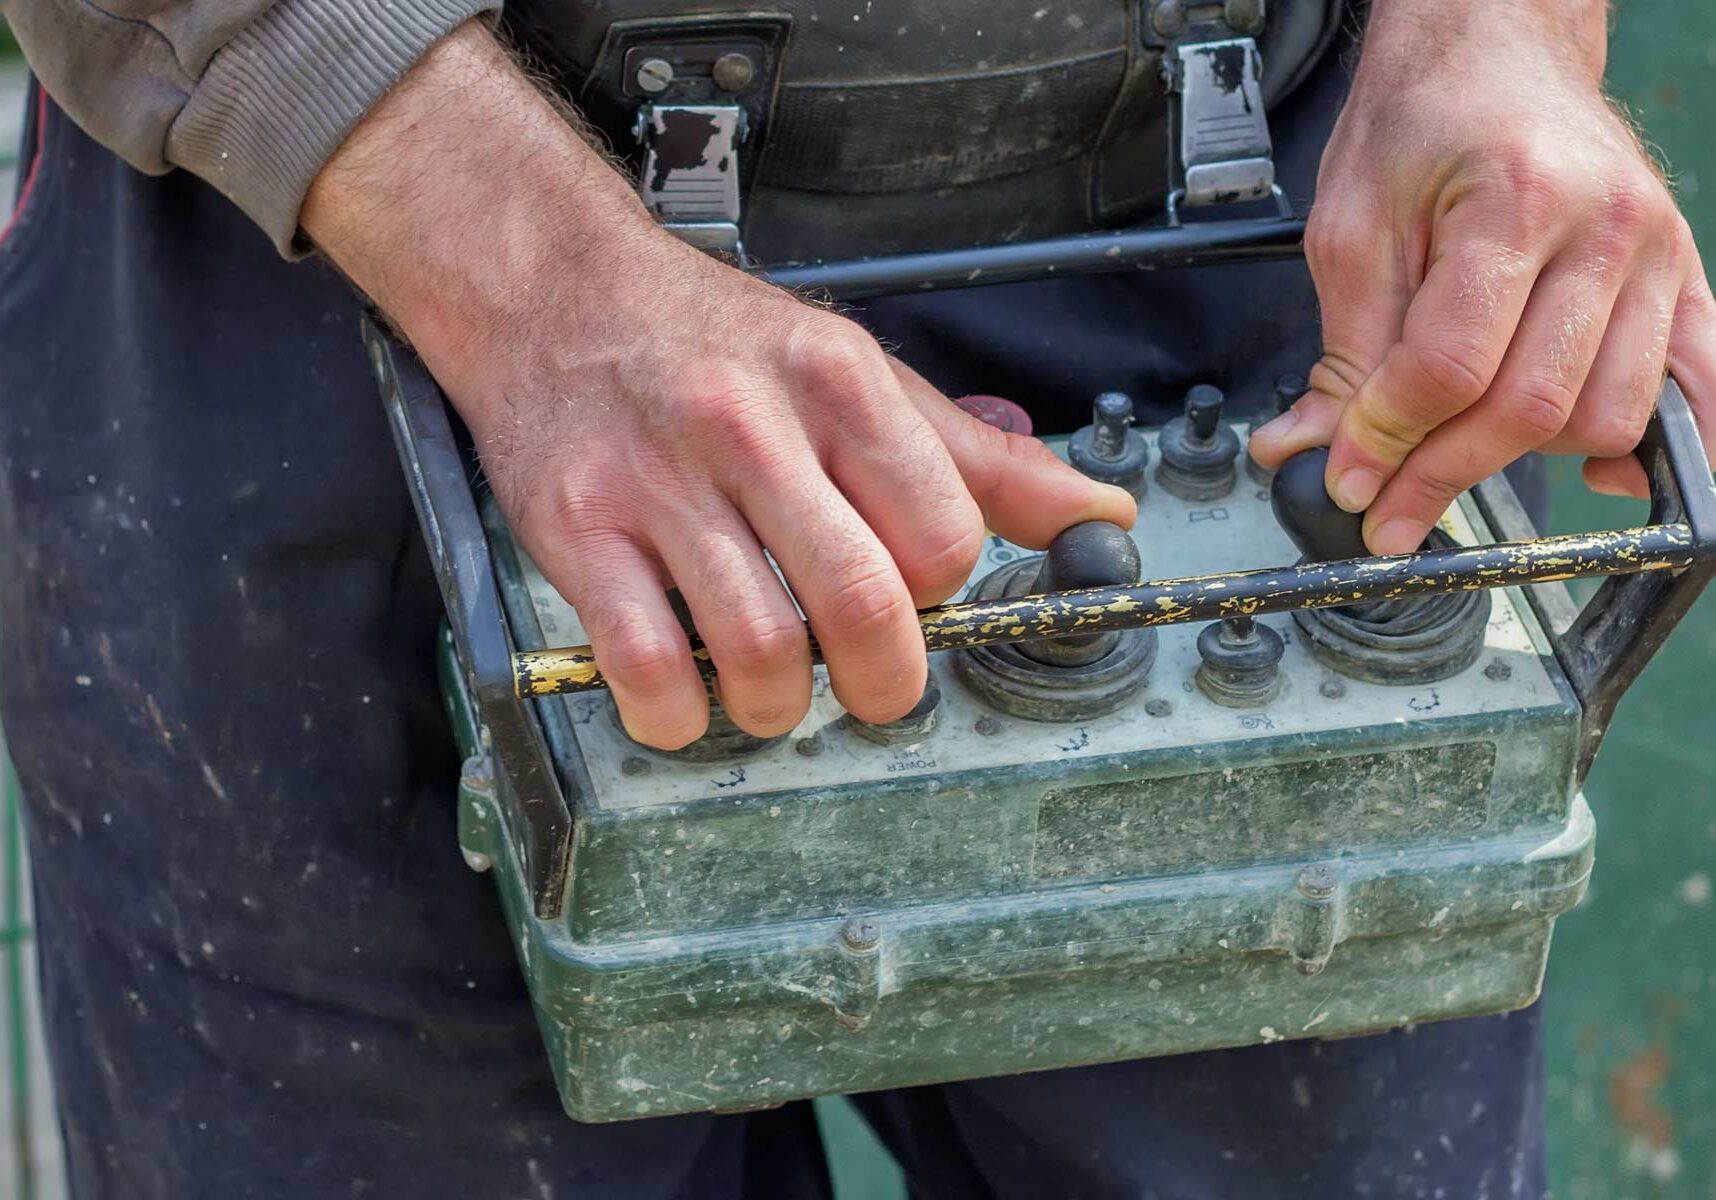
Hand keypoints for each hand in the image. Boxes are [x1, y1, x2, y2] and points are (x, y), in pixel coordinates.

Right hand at [304, 23, 1133, 748]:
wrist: (557, 292)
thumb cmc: (720, 345)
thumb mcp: (859, 373)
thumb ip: (977, 459)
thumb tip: (1099, 516)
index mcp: (840, 384)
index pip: (941, 535)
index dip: (939, 593)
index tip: (912, 597)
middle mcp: (751, 427)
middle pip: (863, 603)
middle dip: (883, 682)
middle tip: (871, 688)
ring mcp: (656, 480)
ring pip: (757, 648)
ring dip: (777, 707)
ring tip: (771, 692)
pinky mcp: (574, 528)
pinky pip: (642, 662)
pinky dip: (676, 714)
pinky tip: (686, 700)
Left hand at [1248, 0, 1715, 553]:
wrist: (1499, 51)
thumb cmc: (1424, 122)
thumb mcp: (1352, 226)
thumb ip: (1344, 348)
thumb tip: (1311, 449)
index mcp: (1518, 201)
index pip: (1451, 365)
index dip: (1390, 438)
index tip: (1349, 477)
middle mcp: (1607, 230)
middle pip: (1532, 404)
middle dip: (1444, 472)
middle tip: (1387, 510)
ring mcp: (1660, 256)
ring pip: (1608, 415)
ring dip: (1524, 460)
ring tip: (1455, 457)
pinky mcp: (1685, 278)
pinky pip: (1697, 387)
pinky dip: (1654, 447)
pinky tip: (1601, 476)